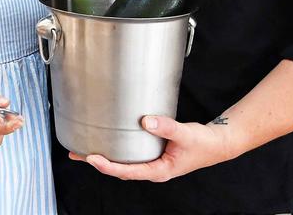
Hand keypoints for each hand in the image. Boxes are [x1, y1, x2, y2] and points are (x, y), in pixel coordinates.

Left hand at [69, 115, 238, 181]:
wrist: (216, 144)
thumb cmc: (203, 143)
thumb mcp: (185, 134)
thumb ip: (165, 127)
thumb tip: (146, 120)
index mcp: (159, 171)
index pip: (127, 172)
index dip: (108, 166)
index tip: (92, 158)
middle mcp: (152, 169)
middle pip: (120, 170)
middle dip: (98, 162)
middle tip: (76, 153)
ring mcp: (152, 162)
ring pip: (124, 163)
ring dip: (105, 156)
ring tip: (83, 148)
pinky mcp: (152, 154)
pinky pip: (130, 155)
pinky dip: (116, 149)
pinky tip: (107, 141)